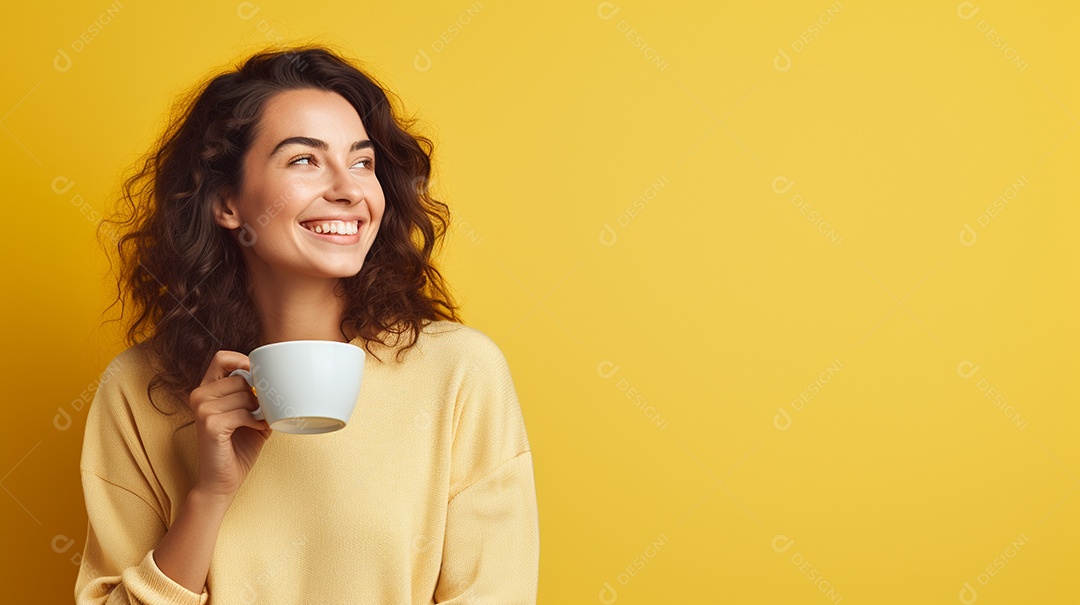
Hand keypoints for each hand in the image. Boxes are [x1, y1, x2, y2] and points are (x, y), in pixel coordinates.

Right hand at [187, 350, 270, 500]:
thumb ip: (255, 394)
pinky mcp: (210, 424)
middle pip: (239, 378)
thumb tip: (277, 378)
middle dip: (256, 395)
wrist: (222, 481)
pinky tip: (255, 429)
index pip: (221, 358)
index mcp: (205, 390)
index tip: (258, 377)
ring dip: (257, 410)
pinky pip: (243, 413)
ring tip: (255, 423)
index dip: (243, 361)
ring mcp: (202, 409)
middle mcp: (198, 396)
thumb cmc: (237, 448)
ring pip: (243, 394)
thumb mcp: (249, 414)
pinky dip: (255, 421)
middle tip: (258, 413)